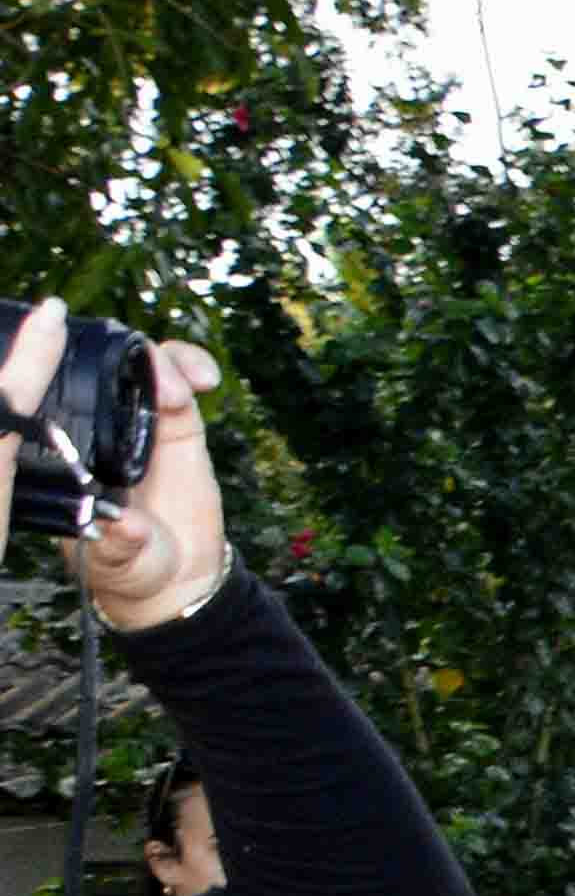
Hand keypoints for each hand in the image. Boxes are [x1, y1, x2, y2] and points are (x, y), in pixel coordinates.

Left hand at [16, 306, 231, 627]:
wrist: (177, 575)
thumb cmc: (127, 565)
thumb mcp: (112, 556)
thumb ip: (116, 543)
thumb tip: (125, 527)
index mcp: (62, 445)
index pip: (46, 388)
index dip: (46, 350)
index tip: (56, 320)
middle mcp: (92, 423)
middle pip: (94, 361)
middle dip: (119, 352)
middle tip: (156, 383)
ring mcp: (134, 419)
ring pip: (136, 360)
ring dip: (159, 361)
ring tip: (184, 392)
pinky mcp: (175, 422)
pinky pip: (177, 374)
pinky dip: (190, 364)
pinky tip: (207, 379)